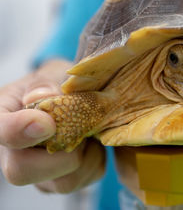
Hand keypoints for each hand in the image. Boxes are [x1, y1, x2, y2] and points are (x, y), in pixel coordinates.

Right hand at [0, 60, 104, 192]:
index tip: (47, 123)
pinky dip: (98, 158)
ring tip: (89, 130)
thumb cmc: (53, 85)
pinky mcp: (64, 181)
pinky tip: (93, 141)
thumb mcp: (48, 75)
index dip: (18, 130)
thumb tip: (40, 97)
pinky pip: (87, 177)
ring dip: (86, 154)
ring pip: (64, 182)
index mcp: (3, 119)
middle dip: (61, 150)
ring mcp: (39, 174)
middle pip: (21, 172)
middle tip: (80, 126)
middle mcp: (13, 155)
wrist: (70, 98)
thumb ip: (43, 85)